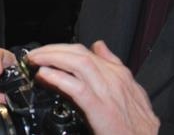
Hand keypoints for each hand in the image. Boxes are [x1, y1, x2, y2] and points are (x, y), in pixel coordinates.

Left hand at [26, 41, 159, 134]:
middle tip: (34, 55)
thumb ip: (114, 67)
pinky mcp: (102, 110)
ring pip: (78, 63)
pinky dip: (59, 78)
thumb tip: (100, 46)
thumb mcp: (133, 93)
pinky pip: (77, 88)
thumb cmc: (139, 128)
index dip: (63, 49)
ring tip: (35, 61)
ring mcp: (109, 94)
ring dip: (52, 58)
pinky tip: (45, 76)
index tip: (47, 52)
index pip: (86, 52)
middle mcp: (115, 79)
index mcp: (120, 75)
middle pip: (79, 53)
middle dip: (53, 50)